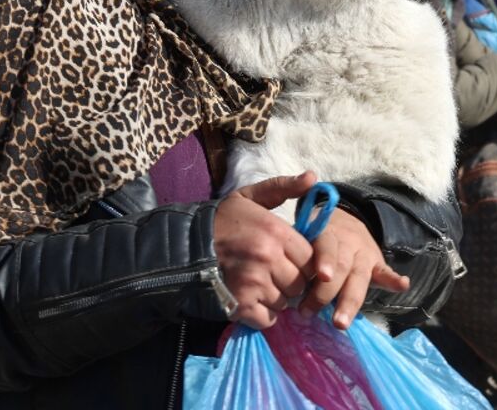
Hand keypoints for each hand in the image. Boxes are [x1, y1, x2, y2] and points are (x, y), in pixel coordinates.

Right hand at [214, 172, 316, 328]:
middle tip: (274, 273)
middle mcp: (268, 258)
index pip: (311, 259)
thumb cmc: (221, 220)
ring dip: (276, 297)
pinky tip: (252, 300)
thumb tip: (313, 178)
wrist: (183, 245)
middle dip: (291, 281)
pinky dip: (263, 314)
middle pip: (300, 284)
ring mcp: (254, 284)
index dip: (302, 262)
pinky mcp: (240, 305)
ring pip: (284, 302)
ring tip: (260, 284)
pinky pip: (268, 318)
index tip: (289, 260)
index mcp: (275, 231)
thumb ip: (283, 187)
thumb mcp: (249, 197)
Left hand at [298, 208, 408, 329]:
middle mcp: (348, 241)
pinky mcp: (376, 263)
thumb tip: (279, 280)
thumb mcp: (304, 230)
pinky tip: (402, 284)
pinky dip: (393, 279)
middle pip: (342, 267)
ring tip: (341, 322)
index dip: (325, 260)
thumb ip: (296, 249)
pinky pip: (384, 271)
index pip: (326, 245)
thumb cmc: (315, 234)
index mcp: (327, 230)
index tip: (321, 276)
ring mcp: (364, 253)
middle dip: (327, 293)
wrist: (345, 218)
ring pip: (359, 277)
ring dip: (350, 301)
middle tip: (310, 312)